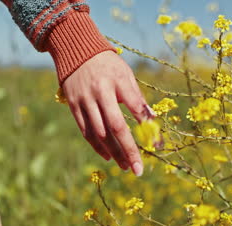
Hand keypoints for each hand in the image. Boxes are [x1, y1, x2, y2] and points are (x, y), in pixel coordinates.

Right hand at [62, 50, 155, 175]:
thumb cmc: (107, 64)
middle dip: (128, 149)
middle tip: (138, 169)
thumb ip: (137, 97)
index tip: (157, 146)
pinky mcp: (74, 106)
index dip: (147, 128)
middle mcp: (100, 92)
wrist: (75, 50)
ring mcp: (84, 100)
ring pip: (99, 133)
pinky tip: (108, 156)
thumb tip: (152, 121)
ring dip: (113, 152)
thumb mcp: (125, 74)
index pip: (136, 107)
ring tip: (125, 166)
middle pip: (116, 126)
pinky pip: (86, 131)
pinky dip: (97, 146)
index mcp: (117, 81)